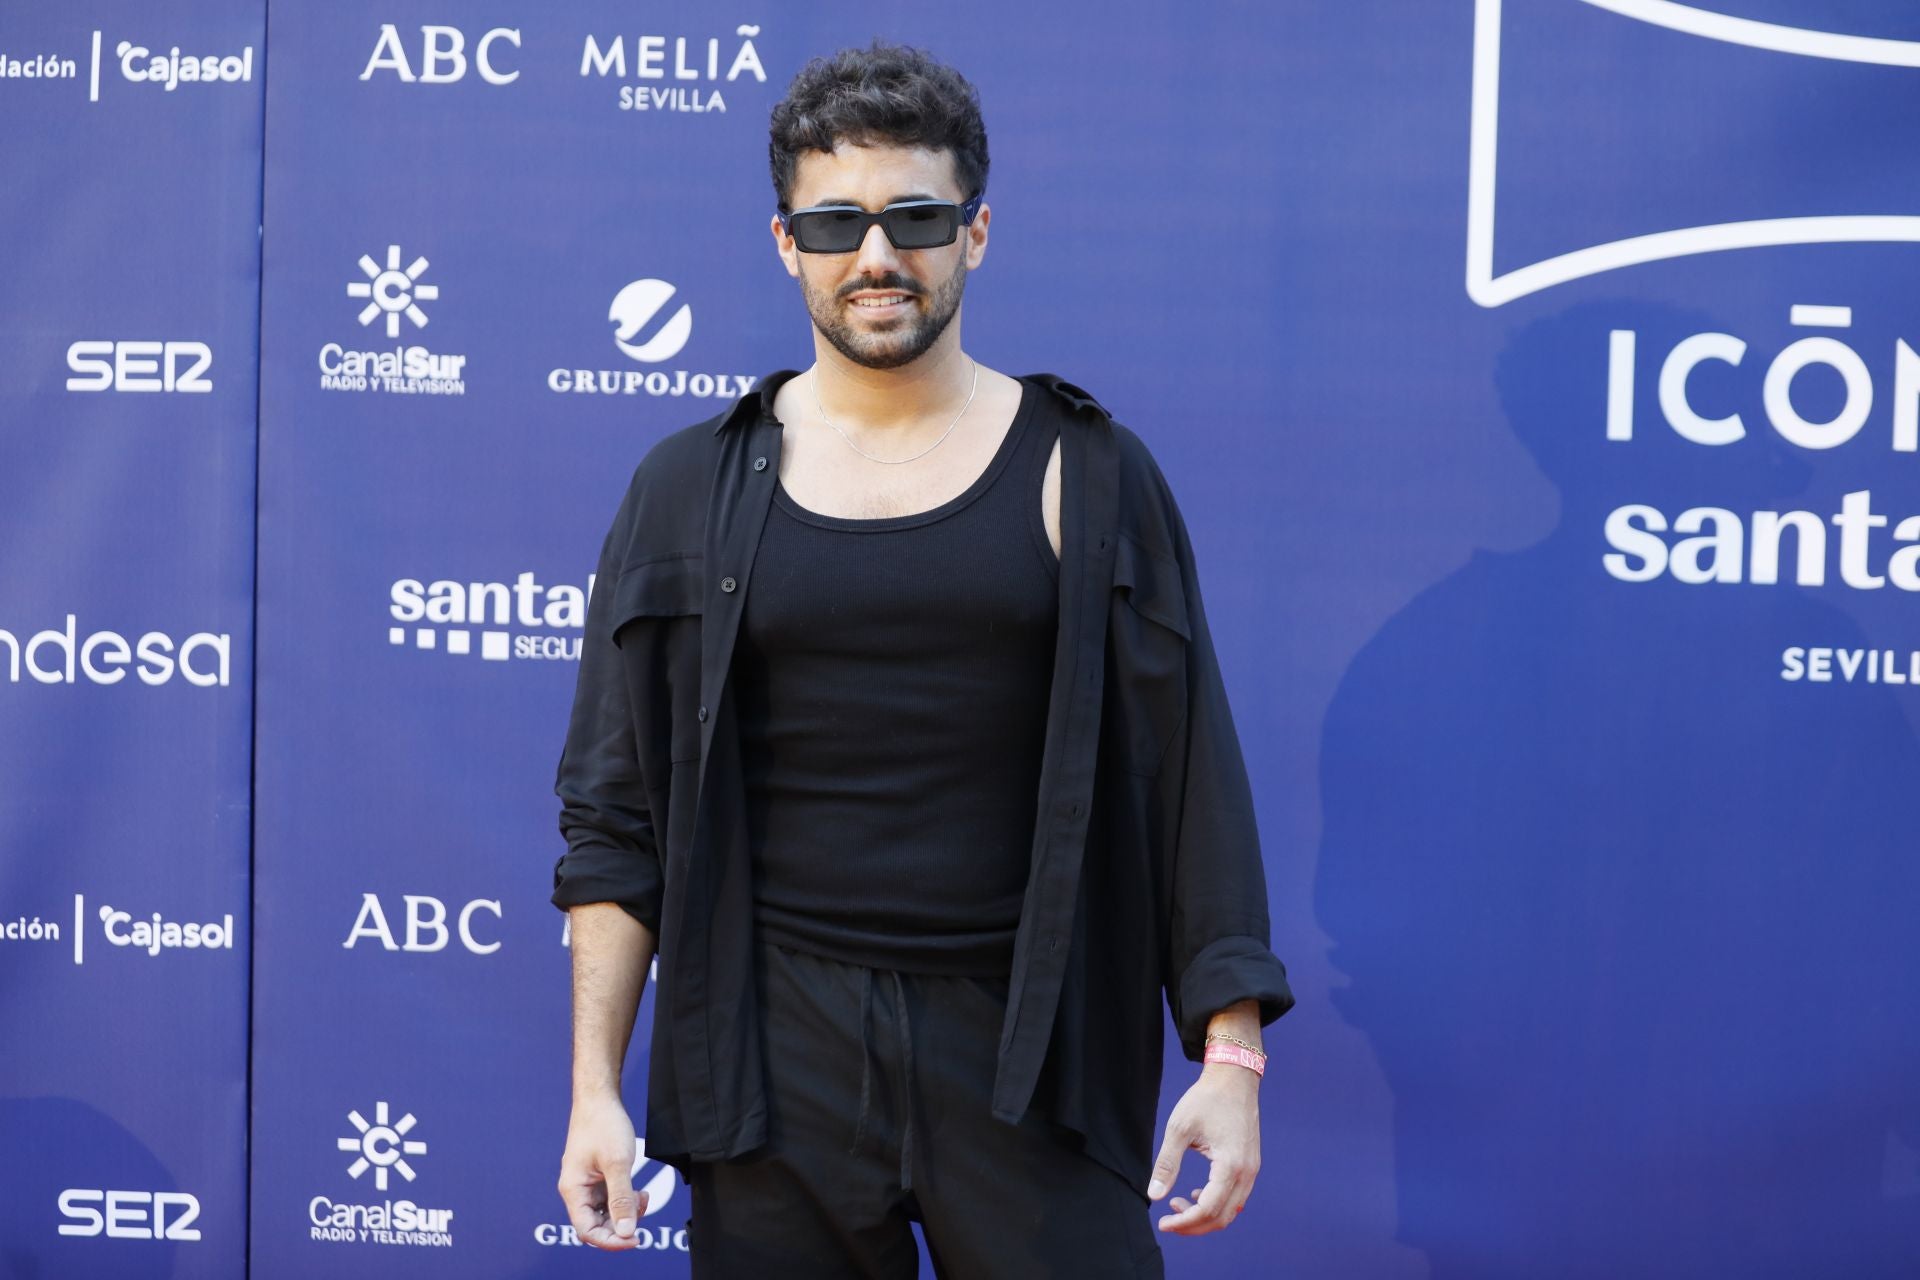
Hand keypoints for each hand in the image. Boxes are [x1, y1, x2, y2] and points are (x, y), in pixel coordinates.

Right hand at [558, 1093, 644, 1249]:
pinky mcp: (597, 1176)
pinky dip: (625, 1200)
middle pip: (596, 1225)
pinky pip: (610, 1199)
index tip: (635, 1239)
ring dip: (625, 1212)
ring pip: (605, 1213)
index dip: (611, 1241)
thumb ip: (621, 1199)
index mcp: (573, 1190)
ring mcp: (587, 1184)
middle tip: (643, 1215)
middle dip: (620, 1226)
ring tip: (643, 1198)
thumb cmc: (604, 1125)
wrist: (600, 1098)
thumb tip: (626, 1231)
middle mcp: (577, 1190)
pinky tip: (639, 1191)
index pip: (588, 1231)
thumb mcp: (617, 1163)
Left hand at [1147, 1062, 1260, 1234]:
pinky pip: (1236, 1197)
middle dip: (1193, 1225)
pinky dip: (1216, 1204)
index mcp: (1230, 1165)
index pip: (1208, 1209)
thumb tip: (1154, 1195)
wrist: (1234, 1079)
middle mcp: (1246, 1172)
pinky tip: (1196, 1194)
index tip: (1163, 1223)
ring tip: (1177, 1205)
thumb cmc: (1206, 1100)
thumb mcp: (1179, 1129)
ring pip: (1231, 1210)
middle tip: (1168, 1220)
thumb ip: (1167, 1164)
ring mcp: (1251, 1169)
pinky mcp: (1250, 1165)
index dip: (1184, 1222)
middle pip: (1222, 1217)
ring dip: (1205, 1216)